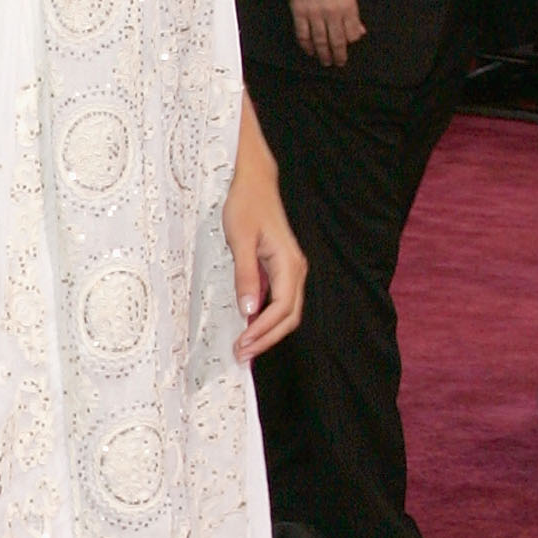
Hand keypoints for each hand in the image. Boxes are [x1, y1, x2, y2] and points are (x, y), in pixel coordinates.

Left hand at [223, 125, 305, 362]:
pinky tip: (249, 327)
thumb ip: (245, 275)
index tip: (242, 345)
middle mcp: (296, 271)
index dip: (263, 331)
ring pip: (287, 312)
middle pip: (289, 317)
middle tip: (241, 355)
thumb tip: (248, 310)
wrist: (255, 182)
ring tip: (244, 347)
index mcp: (290, 264)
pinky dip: (267, 319)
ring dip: (267, 332)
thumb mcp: (240, 240)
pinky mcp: (282, 269)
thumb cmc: (247, 206)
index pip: (281, 309)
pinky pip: (280, 301)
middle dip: (267, 339)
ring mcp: (291, 271)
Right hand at [288, 0, 364, 66]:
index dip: (350, 43)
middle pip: (336, 41)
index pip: (351, 34)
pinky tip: (310, 51)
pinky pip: (303, 34)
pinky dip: (306, 45)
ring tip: (325, 61)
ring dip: (323, 54)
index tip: (348, 48)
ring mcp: (314, 14)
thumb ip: (354, 13)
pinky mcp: (299, 13)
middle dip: (338, 55)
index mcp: (347, 6)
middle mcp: (332, 13)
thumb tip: (359, 31)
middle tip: (338, 63)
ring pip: (319, 41)